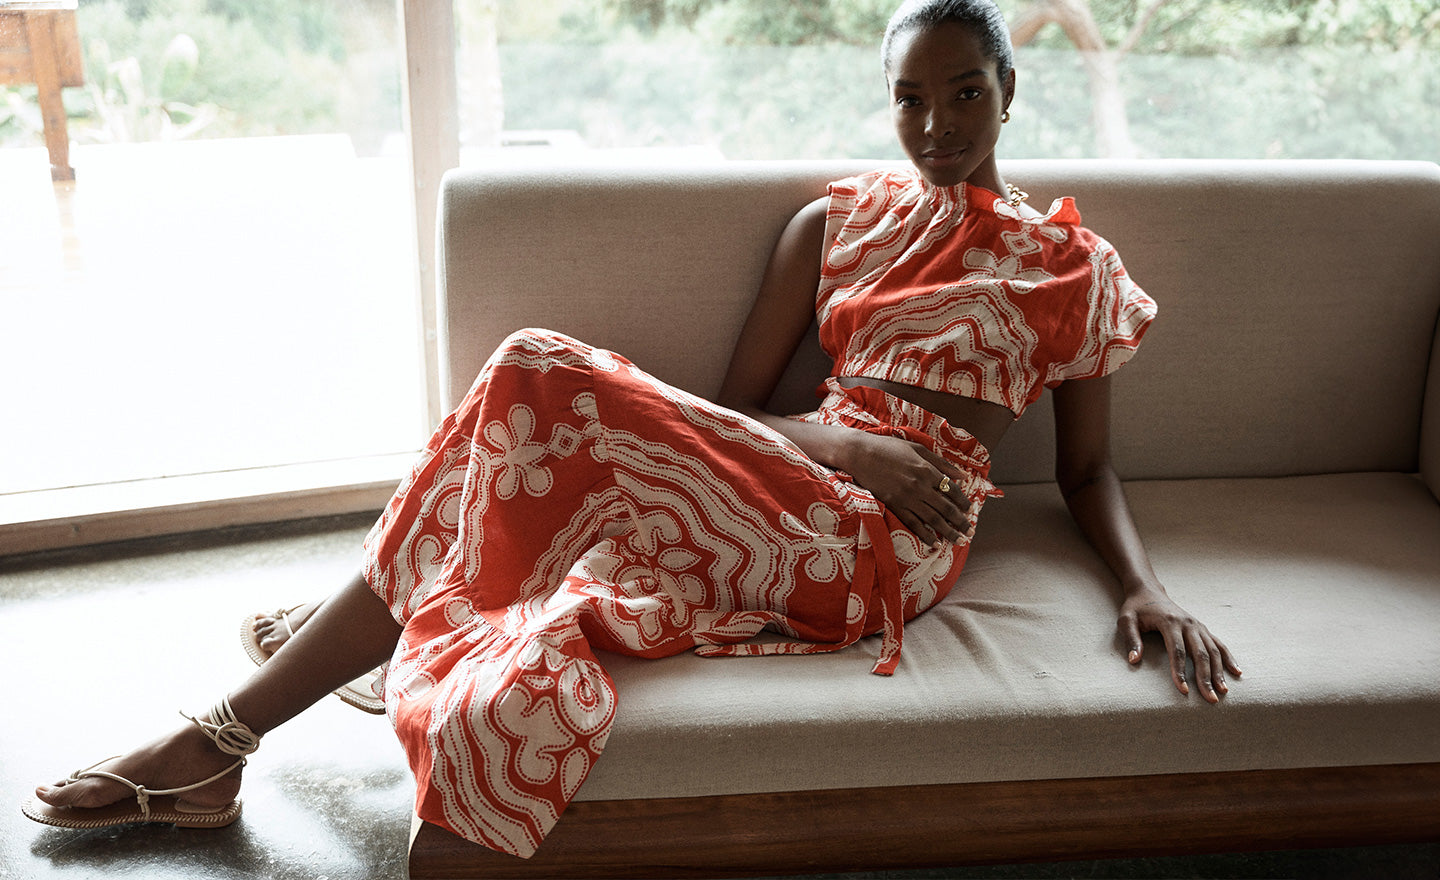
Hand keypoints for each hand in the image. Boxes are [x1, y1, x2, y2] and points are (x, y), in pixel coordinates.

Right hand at [842, 431, 972, 546]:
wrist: (861, 454)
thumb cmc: (889, 448)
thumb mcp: (917, 449)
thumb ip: (940, 463)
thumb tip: (961, 475)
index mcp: (927, 470)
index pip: (951, 490)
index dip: (963, 501)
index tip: (970, 510)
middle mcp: (920, 486)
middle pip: (946, 508)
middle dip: (961, 522)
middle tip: (970, 533)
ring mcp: (907, 498)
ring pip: (933, 519)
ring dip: (948, 532)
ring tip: (959, 541)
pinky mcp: (894, 505)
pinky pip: (913, 523)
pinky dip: (925, 535)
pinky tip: (935, 543)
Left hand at [1118, 588, 1241, 702]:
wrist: (1149, 591)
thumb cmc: (1135, 608)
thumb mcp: (1126, 620)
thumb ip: (1131, 639)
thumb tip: (1134, 661)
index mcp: (1169, 622)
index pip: (1177, 651)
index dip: (1180, 672)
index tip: (1184, 691)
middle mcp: (1187, 623)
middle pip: (1200, 653)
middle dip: (1205, 678)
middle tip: (1210, 699)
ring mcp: (1197, 625)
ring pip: (1213, 650)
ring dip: (1219, 671)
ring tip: (1223, 691)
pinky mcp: (1202, 628)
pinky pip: (1219, 644)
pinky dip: (1229, 658)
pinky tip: (1237, 672)